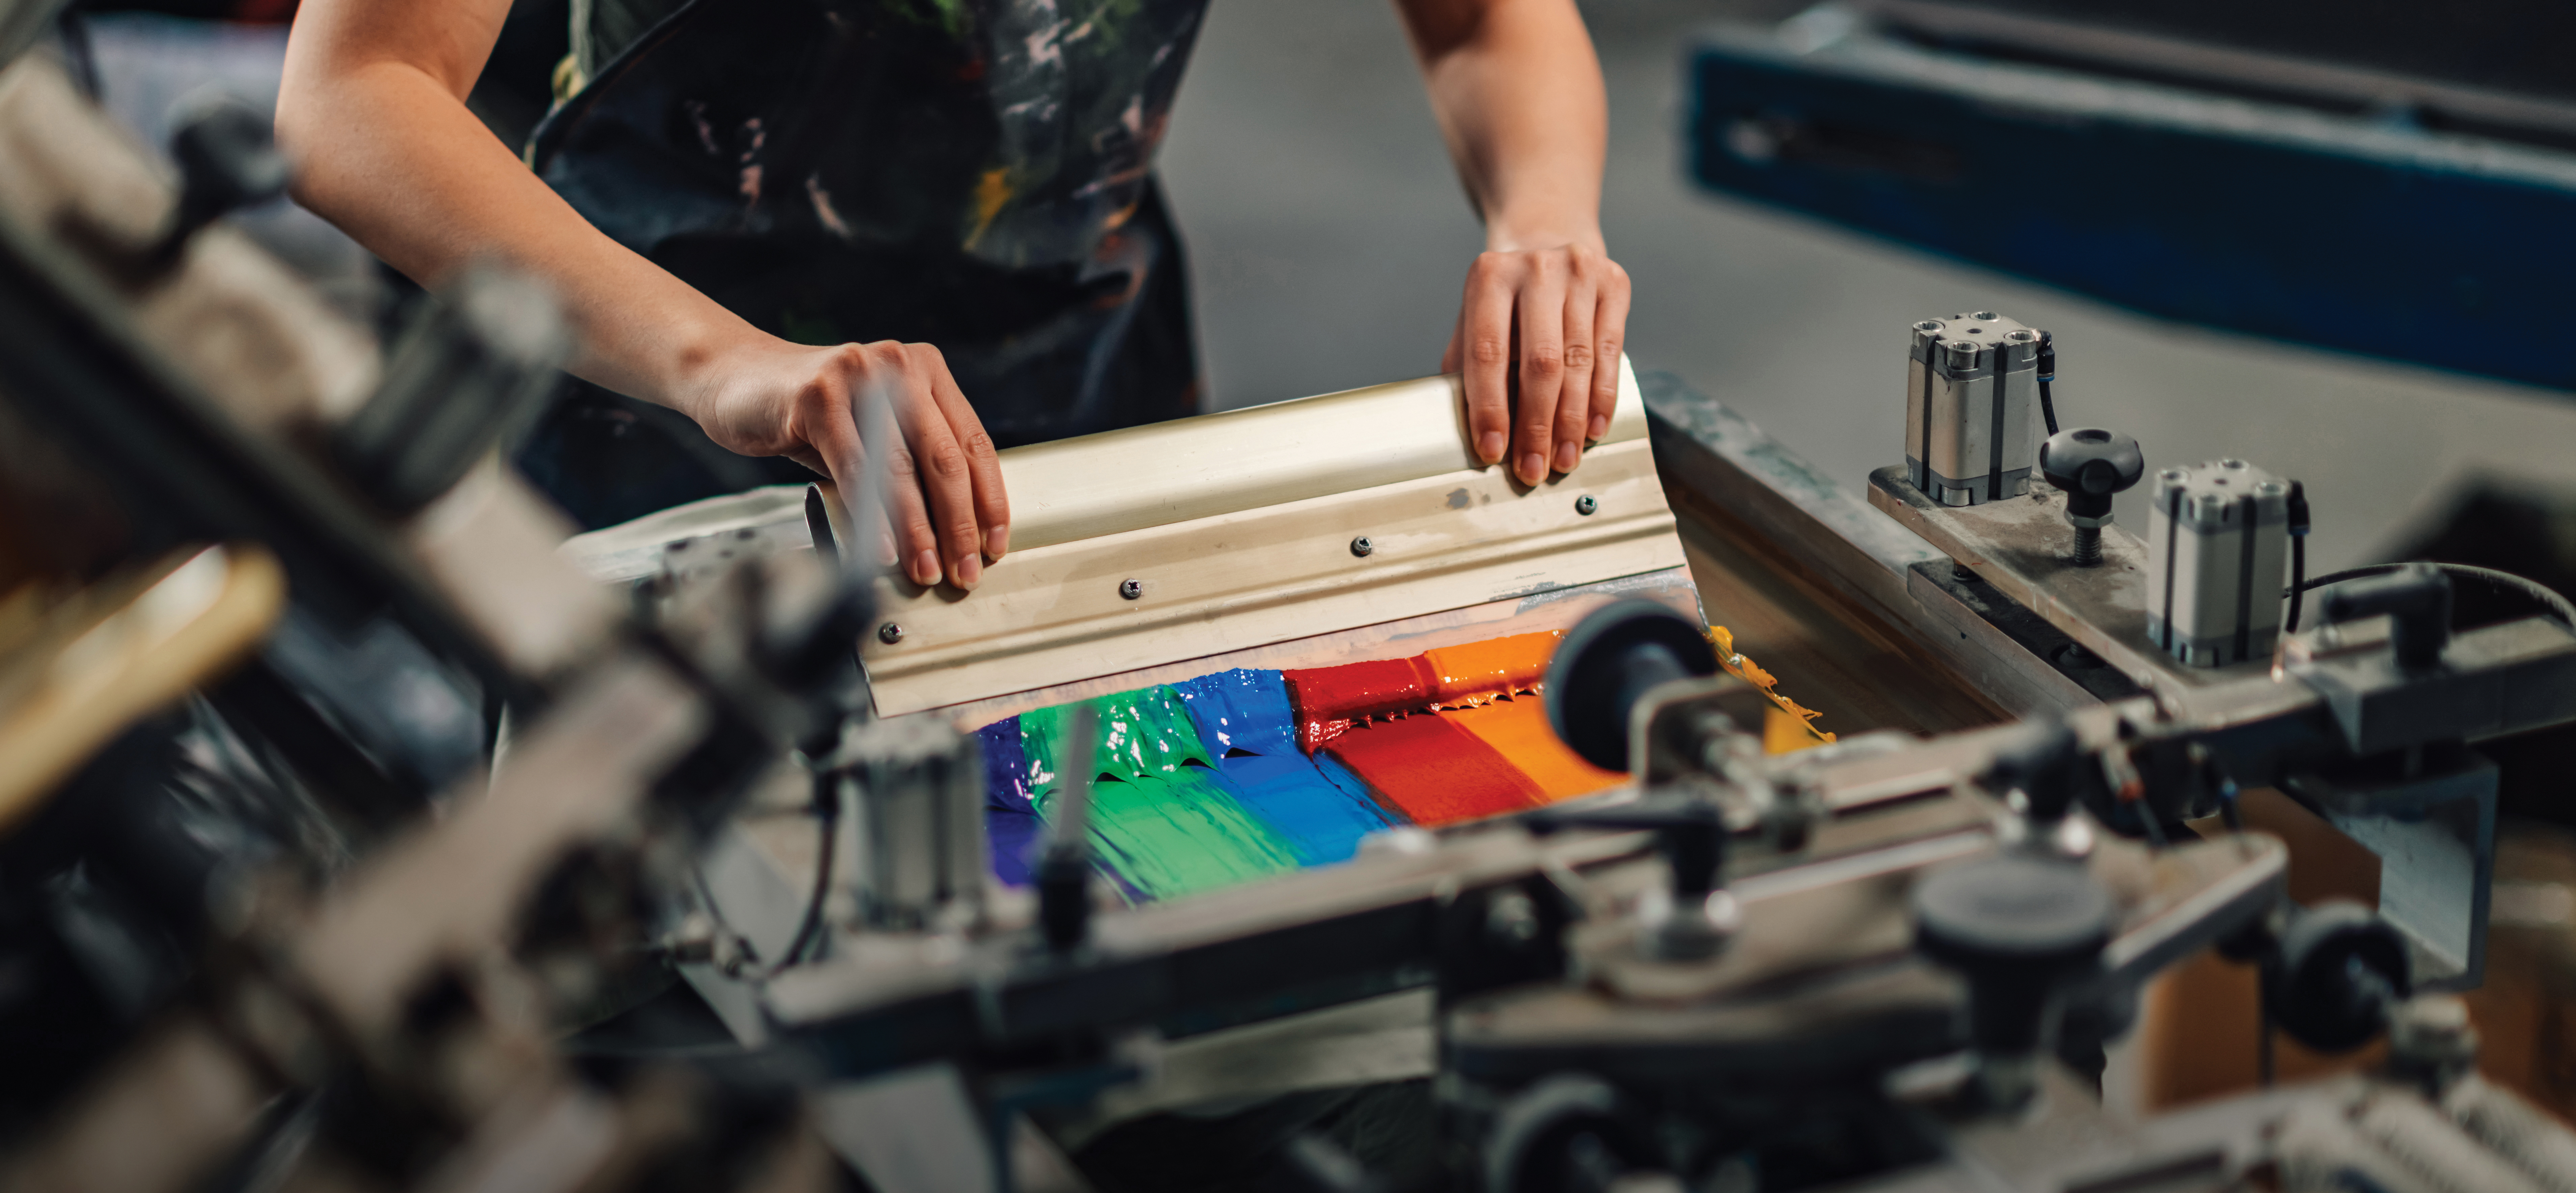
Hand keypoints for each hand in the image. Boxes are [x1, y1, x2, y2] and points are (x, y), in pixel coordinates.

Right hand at [687, 338, 1007, 590]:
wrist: (734, 377)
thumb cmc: (807, 414)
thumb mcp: (872, 432)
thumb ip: (908, 467)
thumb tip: (949, 533)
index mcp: (926, 371)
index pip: (974, 443)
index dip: (989, 500)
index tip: (994, 544)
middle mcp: (900, 366)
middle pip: (946, 459)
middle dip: (959, 525)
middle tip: (964, 571)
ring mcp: (861, 375)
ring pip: (903, 467)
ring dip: (918, 531)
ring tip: (926, 570)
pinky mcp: (820, 395)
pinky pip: (856, 468)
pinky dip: (872, 516)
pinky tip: (880, 550)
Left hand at [1443, 242, 1630, 486]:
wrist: (1549, 241)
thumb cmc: (1505, 299)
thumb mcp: (1475, 319)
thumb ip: (1466, 366)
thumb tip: (1468, 430)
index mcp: (1489, 276)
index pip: (1487, 353)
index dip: (1490, 408)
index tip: (1493, 451)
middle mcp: (1536, 268)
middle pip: (1540, 362)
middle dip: (1537, 424)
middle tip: (1533, 468)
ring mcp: (1580, 272)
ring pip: (1579, 362)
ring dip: (1571, 421)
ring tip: (1564, 459)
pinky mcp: (1614, 283)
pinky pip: (1611, 353)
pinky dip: (1602, 398)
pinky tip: (1593, 430)